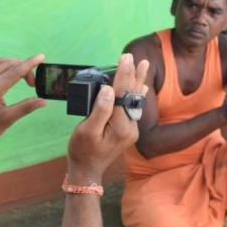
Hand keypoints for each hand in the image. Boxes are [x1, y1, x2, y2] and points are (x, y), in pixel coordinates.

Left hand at [0, 54, 46, 140]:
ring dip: (15, 65)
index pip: (15, 71)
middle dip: (24, 67)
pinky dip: (6, 65)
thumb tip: (44, 101)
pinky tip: (11, 72)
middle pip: (9, 64)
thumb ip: (26, 108)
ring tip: (25, 77)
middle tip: (33, 83)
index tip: (41, 57)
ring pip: (1, 62)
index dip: (30, 64)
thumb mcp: (8, 119)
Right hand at [67, 53, 148, 182]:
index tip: (125, 58)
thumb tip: (108, 89)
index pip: (122, 94)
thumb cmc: (82, 151)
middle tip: (133, 56)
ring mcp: (131, 130)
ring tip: (144, 64)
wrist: (87, 170)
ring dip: (138, 81)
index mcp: (120, 127)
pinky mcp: (128, 130)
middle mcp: (130, 128)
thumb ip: (99, 110)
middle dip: (132, 74)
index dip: (123, 74)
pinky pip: (133, 107)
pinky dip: (136, 93)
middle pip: (132, 95)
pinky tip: (142, 85)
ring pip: (135, 100)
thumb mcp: (86, 131)